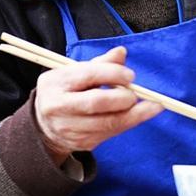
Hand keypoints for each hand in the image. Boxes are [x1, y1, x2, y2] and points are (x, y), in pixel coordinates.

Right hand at [33, 46, 162, 163]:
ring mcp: (69, 127)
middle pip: (97, 102)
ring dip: (133, 113)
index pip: (88, 75)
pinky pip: (110, 133)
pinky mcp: (82, 142)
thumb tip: (121, 53)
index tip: (130, 75)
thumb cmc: (64, 92)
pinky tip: (139, 116)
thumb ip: (98, 64)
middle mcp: (58, 106)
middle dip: (123, 97)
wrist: (45, 125)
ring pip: (108, 122)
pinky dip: (128, 123)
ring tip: (150, 106)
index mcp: (54, 82)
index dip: (113, 74)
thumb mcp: (73, 73)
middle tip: (135, 93)